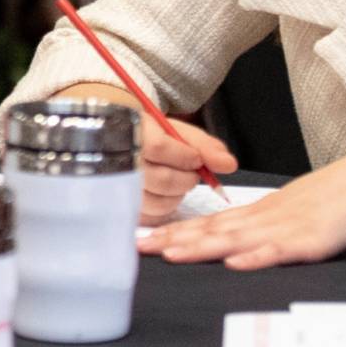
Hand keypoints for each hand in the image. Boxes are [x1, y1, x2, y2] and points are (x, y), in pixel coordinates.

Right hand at [125, 104, 239, 227]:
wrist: (119, 139)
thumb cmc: (150, 134)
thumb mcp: (177, 131)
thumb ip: (204, 146)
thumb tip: (229, 165)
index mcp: (130, 132)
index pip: (159, 148)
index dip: (185, 156)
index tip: (195, 158)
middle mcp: (117, 160)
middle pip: (161, 179)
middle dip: (186, 178)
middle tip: (189, 171)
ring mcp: (117, 186)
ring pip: (158, 202)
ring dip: (176, 194)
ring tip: (173, 179)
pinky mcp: (120, 206)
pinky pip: (151, 216)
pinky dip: (165, 206)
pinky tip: (163, 193)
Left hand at [141, 140, 345, 269]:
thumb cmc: (337, 197)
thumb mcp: (294, 210)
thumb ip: (268, 225)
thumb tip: (241, 242)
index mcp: (261, 212)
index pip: (210, 223)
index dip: (176, 232)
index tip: (145, 240)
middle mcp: (265, 218)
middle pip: (212, 230)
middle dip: (174, 240)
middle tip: (138, 249)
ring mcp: (285, 228)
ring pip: (235, 238)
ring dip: (200, 246)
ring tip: (169, 254)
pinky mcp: (309, 241)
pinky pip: (278, 250)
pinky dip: (255, 257)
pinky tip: (233, 263)